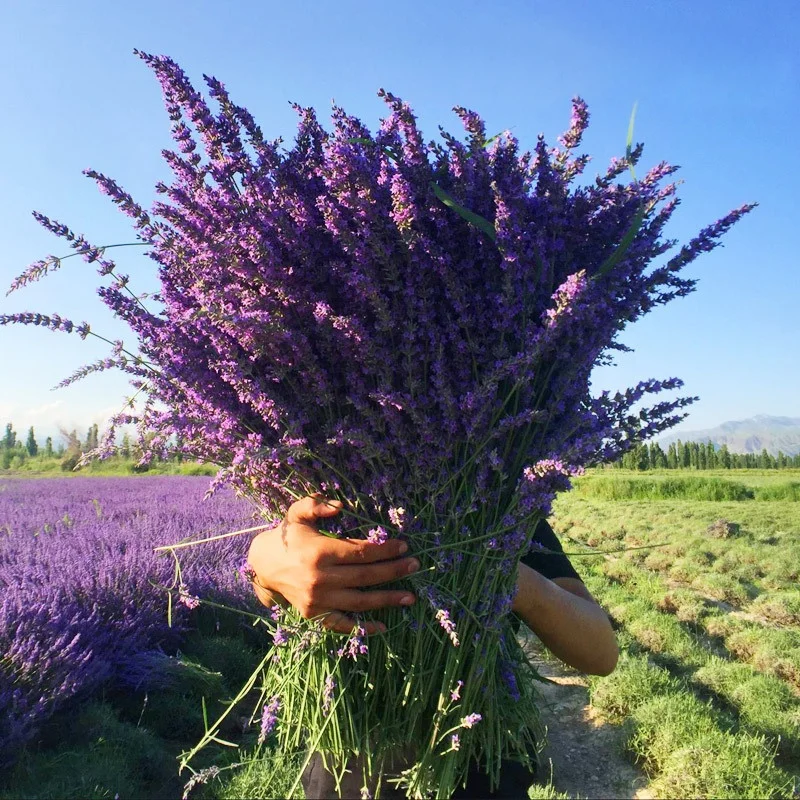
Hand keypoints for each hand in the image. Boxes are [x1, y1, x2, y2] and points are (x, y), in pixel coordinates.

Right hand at [247, 495, 418, 633]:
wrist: (263, 566)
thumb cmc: (287, 537)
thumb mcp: (297, 514)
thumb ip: (315, 504)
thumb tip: (340, 506)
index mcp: (319, 552)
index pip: (361, 552)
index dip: (385, 549)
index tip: (403, 546)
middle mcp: (320, 578)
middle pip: (366, 576)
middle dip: (394, 571)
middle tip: (415, 565)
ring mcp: (317, 600)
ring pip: (360, 602)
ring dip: (387, 599)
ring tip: (410, 597)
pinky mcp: (314, 615)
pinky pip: (342, 625)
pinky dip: (363, 628)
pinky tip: (383, 625)